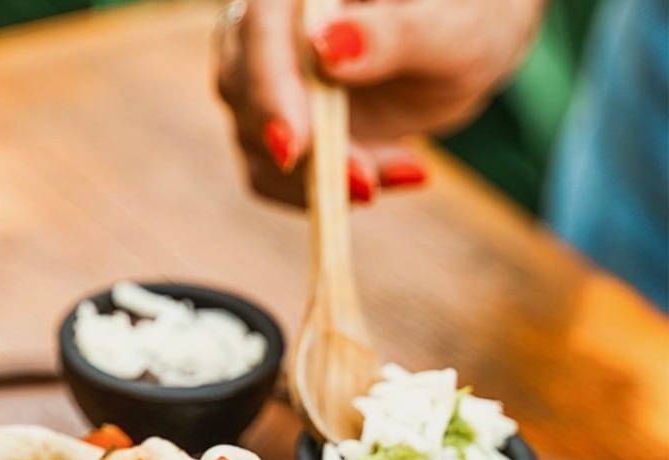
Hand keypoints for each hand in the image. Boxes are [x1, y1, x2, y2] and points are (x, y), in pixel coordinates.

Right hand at [215, 0, 543, 206]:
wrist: (464, 46)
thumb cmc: (469, 17)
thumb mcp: (457, 25)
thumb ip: (396, 34)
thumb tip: (326, 51)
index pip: (258, 23)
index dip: (266, 85)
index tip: (294, 147)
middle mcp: (269, 22)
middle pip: (238, 86)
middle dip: (297, 148)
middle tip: (365, 186)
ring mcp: (264, 75)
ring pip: (251, 138)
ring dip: (318, 176)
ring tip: (404, 168)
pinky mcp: (276, 124)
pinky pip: (269, 175)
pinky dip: (318, 193)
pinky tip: (383, 178)